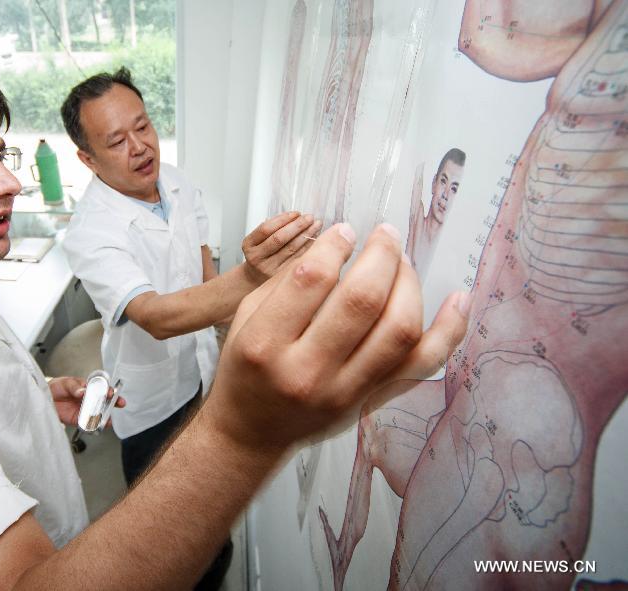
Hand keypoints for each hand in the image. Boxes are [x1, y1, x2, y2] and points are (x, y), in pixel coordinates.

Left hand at [48, 376, 125, 426]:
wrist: (44, 397)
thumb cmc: (56, 387)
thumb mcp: (66, 383)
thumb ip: (75, 387)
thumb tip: (82, 391)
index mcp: (88, 387)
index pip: (102, 388)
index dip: (108, 390)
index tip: (111, 392)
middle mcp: (89, 399)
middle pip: (104, 401)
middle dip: (113, 402)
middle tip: (119, 403)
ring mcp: (85, 409)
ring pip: (98, 413)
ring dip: (105, 416)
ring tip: (108, 418)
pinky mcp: (78, 419)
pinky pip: (88, 423)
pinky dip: (93, 425)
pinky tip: (97, 425)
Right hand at [206, 222, 469, 450]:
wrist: (251, 432)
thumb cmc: (247, 369)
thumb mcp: (245, 318)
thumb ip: (286, 281)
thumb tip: (337, 246)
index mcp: (265, 343)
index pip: (311, 279)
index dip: (335, 245)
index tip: (345, 232)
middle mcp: (305, 372)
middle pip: (361, 300)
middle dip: (381, 254)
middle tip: (385, 235)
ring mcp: (343, 393)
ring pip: (398, 329)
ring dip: (409, 284)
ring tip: (402, 262)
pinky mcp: (370, 403)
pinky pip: (421, 366)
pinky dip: (449, 331)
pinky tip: (458, 299)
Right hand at [241, 211, 321, 282]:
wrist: (256, 277)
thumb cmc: (261, 254)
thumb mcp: (258, 240)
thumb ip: (272, 228)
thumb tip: (296, 216)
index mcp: (249, 244)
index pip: (266, 228)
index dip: (283, 219)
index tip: (296, 213)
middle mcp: (257, 257)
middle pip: (279, 238)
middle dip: (297, 226)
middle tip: (309, 217)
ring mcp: (269, 268)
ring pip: (291, 249)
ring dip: (306, 234)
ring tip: (316, 225)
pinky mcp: (281, 276)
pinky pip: (298, 258)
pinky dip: (308, 247)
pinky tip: (315, 239)